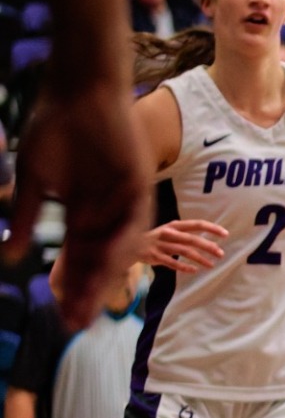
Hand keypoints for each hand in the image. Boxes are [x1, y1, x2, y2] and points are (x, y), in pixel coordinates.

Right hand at [4, 82, 150, 330]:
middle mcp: (103, 210)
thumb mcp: (34, 179)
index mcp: (79, 212)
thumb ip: (26, 216)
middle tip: (76, 323)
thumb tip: (11, 254)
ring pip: (117, 245)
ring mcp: (122, 198)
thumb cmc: (54, 129)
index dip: (69, 285)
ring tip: (94, 304)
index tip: (60, 313)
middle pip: (98, 260)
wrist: (81, 94)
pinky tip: (112, 263)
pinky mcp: (138, 183)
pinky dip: (123, 240)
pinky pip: (133, 218)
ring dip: (107, 275)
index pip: (75, 257)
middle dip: (88, 291)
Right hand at [137, 219, 229, 272]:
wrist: (129, 245)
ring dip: (199, 258)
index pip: (197, 224)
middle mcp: (168, 233)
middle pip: (192, 239)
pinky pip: (171, 262)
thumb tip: (208, 241)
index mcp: (174, 225)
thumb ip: (185, 234)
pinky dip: (183, 266)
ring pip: (184, 251)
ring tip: (211, 265)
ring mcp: (160, 245)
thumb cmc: (156, 239)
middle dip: (208, 247)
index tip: (225, 234)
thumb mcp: (170, 231)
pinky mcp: (154, 256)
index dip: (212, 228)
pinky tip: (194, 270)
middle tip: (221, 254)